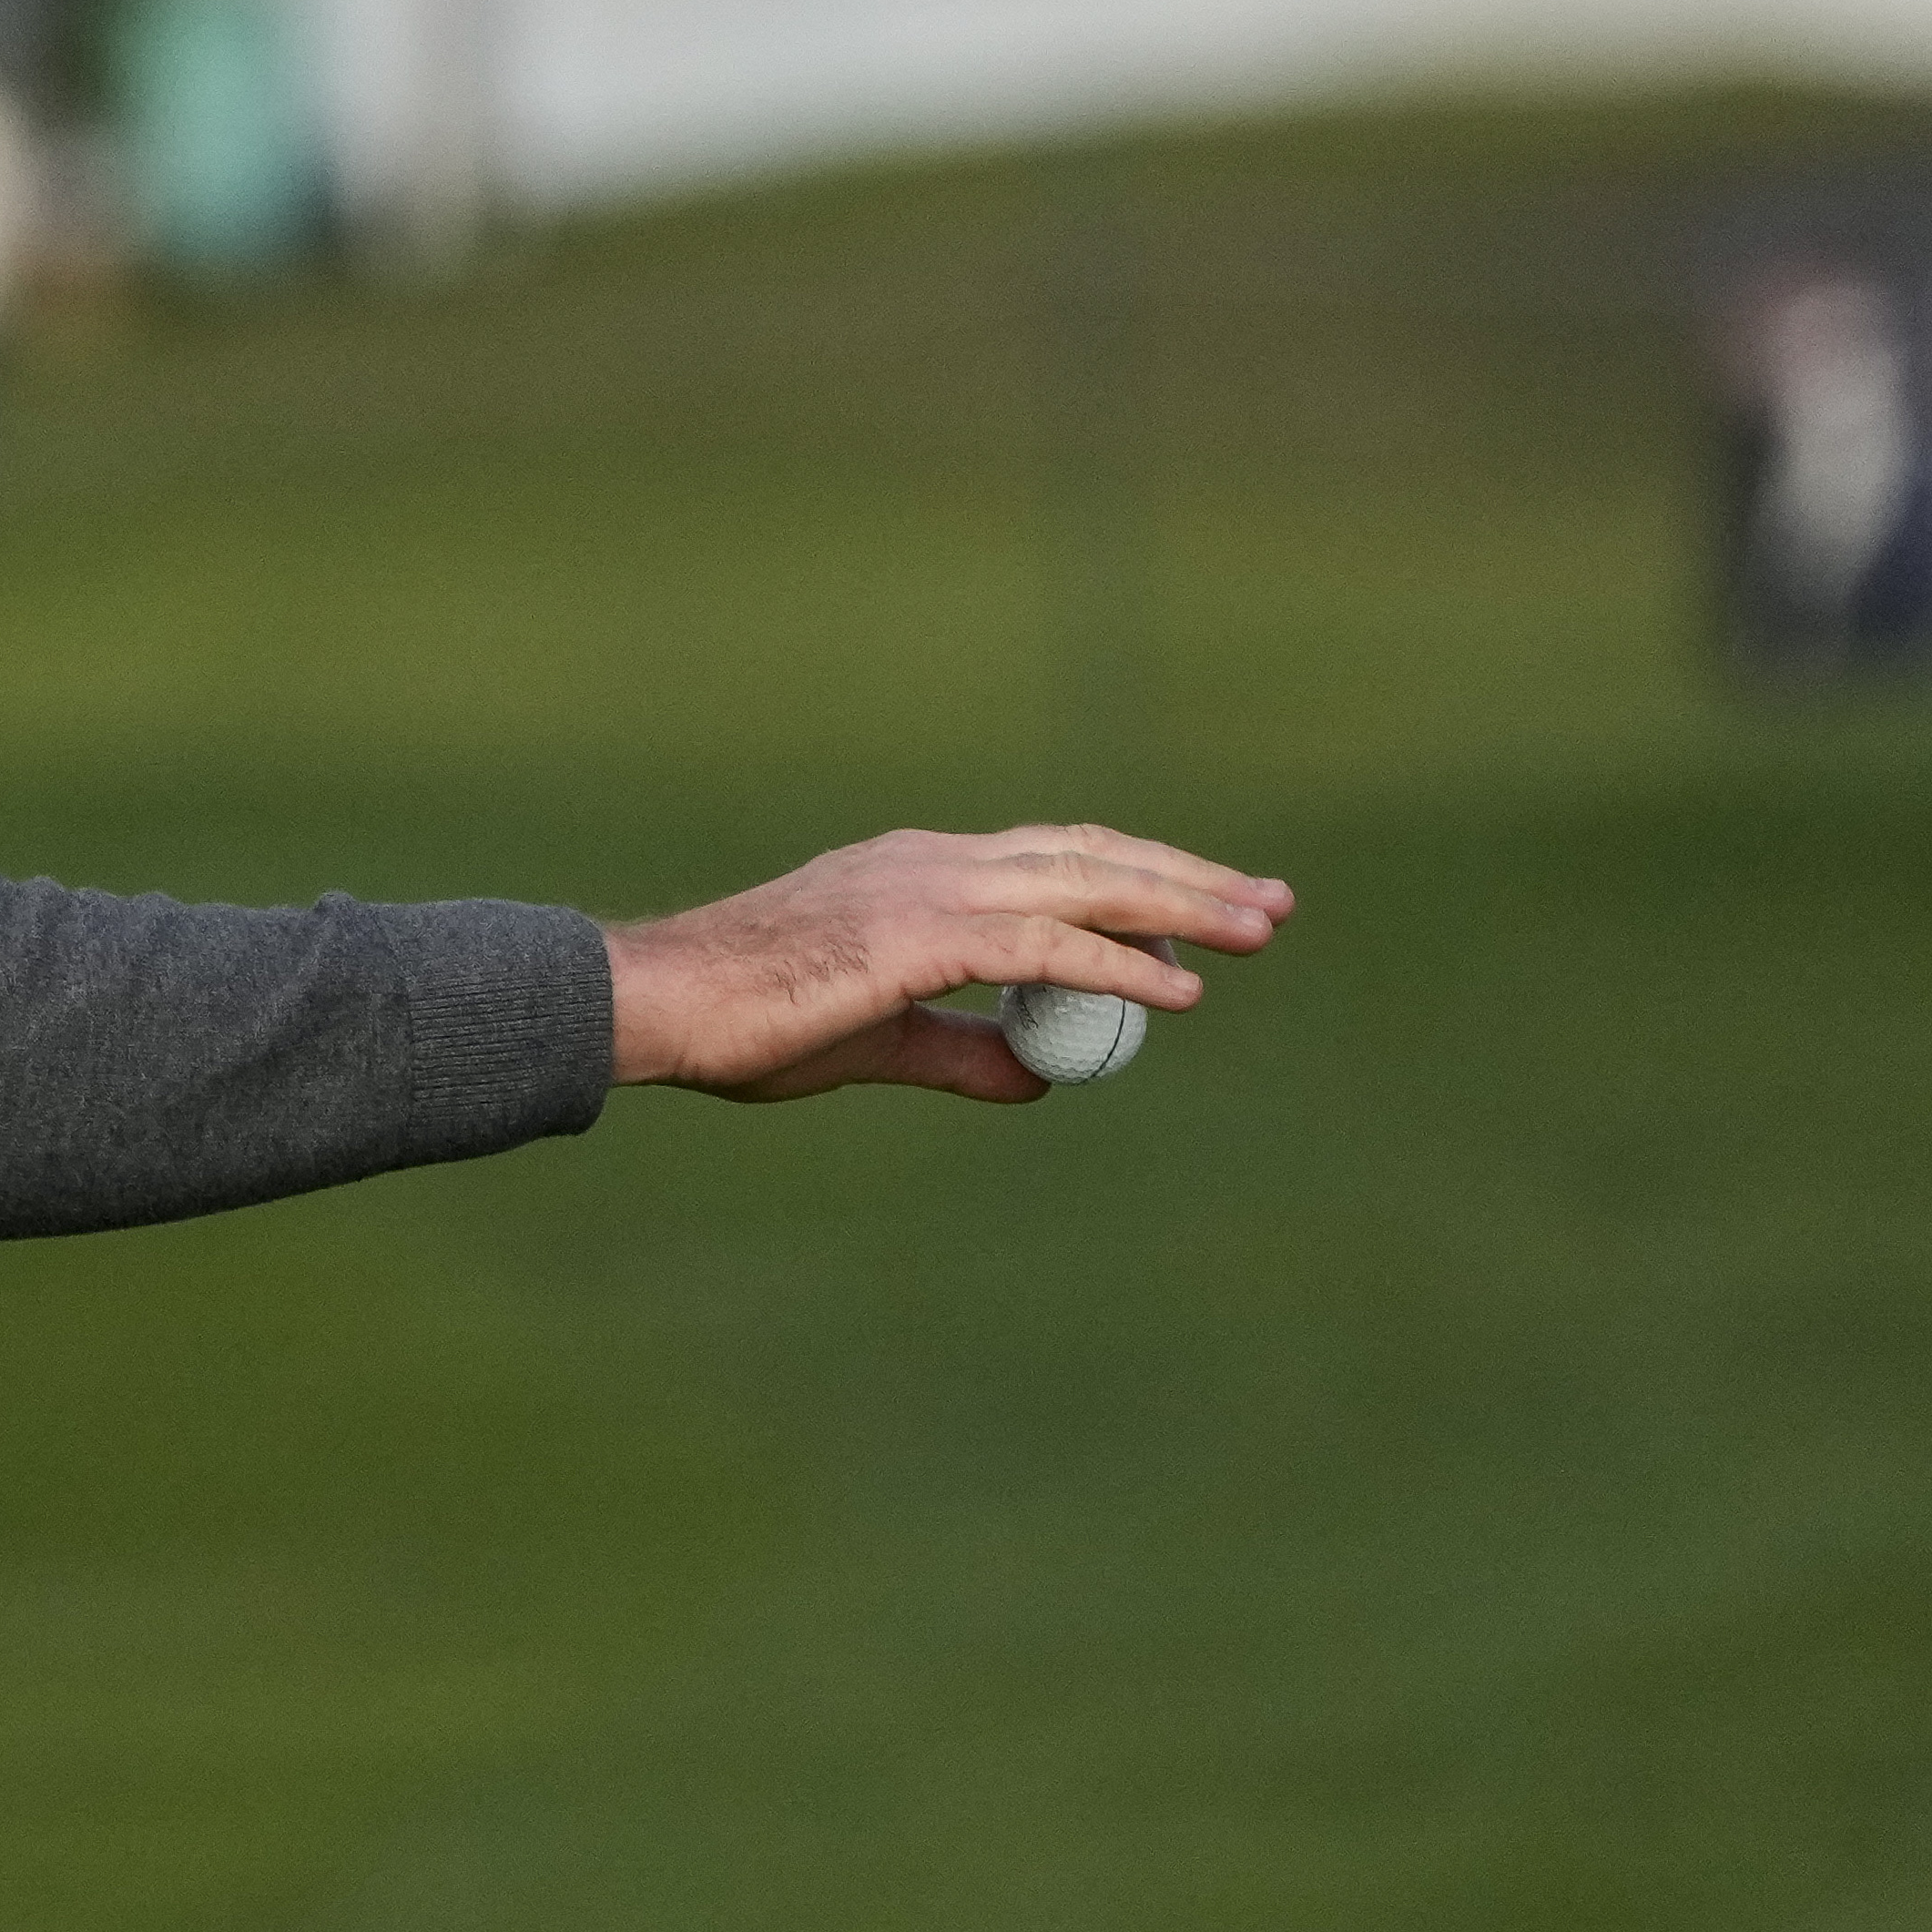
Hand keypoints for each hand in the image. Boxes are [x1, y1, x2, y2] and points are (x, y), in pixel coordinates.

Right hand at [603, 825, 1290, 1103]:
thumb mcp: (872, 1042)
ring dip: (1182, 905)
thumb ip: (958, 1053)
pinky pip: (1046, 946)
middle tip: (1271, 906)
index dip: (1139, 875)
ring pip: (1085, 883)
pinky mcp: (918, 936)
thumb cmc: (742, 1022)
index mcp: (918, 873)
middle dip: (1189, 877)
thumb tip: (1041, 1078)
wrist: (660, 1002)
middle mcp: (934, 862)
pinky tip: (1179, 993)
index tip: (1207, 906)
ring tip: (1257, 932)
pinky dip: (1120, 965)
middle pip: (1091, 853)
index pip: (1054, 857)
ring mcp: (927, 889)